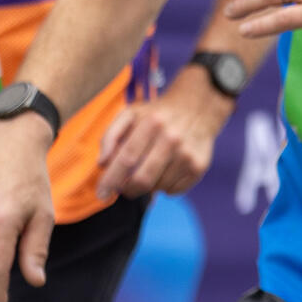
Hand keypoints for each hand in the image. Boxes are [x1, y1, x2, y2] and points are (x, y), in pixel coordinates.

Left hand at [97, 68, 234, 197]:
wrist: (199, 107)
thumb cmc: (157, 114)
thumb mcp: (130, 114)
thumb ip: (110, 135)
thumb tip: (103, 163)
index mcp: (152, 123)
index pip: (127, 158)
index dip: (111, 179)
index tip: (102, 194)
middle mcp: (172, 139)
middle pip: (142, 179)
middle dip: (127, 190)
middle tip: (124, 188)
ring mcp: (187, 154)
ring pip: (157, 187)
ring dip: (148, 186)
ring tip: (150, 170)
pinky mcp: (199, 166)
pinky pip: (173, 191)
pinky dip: (165, 187)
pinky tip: (166, 171)